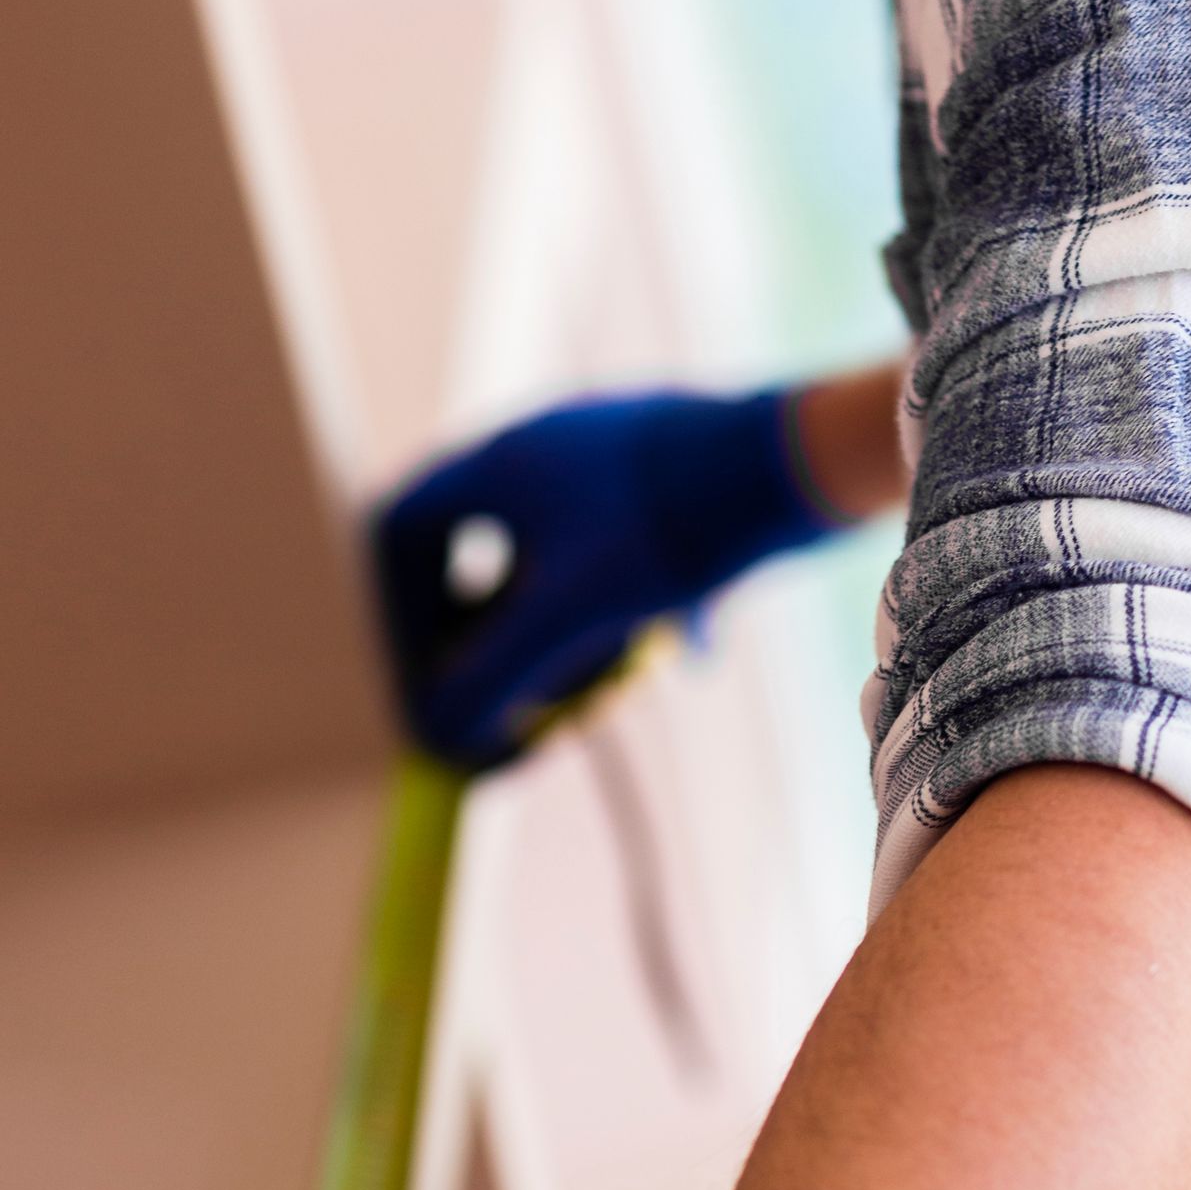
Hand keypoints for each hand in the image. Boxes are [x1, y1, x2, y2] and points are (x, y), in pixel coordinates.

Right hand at [371, 386, 836, 771]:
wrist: (798, 463)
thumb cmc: (671, 525)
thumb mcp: (567, 617)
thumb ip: (489, 680)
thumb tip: (431, 737)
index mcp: (497, 463)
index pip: (397, 534)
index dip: (392, 614)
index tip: (419, 677)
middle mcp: (539, 452)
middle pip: (472, 563)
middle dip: (490, 647)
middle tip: (507, 704)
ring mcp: (599, 464)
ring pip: (545, 569)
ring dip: (560, 642)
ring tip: (603, 686)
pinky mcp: (656, 483)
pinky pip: (611, 562)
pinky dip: (620, 618)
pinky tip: (674, 651)